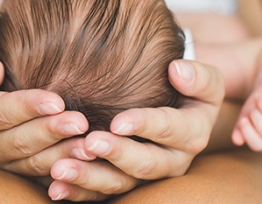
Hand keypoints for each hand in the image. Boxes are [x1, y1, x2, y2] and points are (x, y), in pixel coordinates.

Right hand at [0, 52, 90, 168]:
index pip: (0, 112)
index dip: (28, 107)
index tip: (57, 101)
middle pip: (20, 141)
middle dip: (51, 132)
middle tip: (80, 123)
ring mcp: (1, 162)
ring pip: (33, 162)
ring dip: (63, 155)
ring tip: (88, 145)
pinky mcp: (19, 172)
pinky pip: (43, 174)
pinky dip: (66, 168)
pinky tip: (87, 160)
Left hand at [44, 60, 224, 201]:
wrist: (180, 107)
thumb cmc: (187, 87)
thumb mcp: (204, 80)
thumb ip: (198, 76)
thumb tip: (177, 70)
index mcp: (192, 133)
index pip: (170, 130)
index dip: (145, 125)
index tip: (118, 121)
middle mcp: (173, 161)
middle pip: (145, 164)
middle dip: (116, 154)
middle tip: (89, 142)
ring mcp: (147, 176)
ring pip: (121, 183)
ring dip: (89, 177)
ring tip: (61, 168)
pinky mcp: (126, 182)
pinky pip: (102, 194)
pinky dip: (78, 191)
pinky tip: (56, 187)